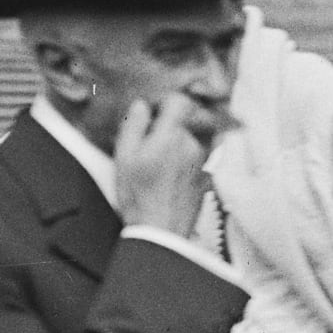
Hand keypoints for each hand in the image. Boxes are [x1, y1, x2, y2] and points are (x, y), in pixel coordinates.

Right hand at [108, 88, 221, 242]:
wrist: (161, 231)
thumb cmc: (138, 195)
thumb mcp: (124, 157)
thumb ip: (133, 125)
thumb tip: (142, 105)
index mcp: (171, 135)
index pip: (181, 101)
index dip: (167, 103)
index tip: (155, 113)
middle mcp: (193, 144)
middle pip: (190, 118)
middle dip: (173, 123)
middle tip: (154, 139)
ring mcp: (205, 160)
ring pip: (196, 136)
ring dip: (183, 140)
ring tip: (164, 158)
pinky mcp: (209, 175)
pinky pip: (202, 155)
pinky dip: (190, 157)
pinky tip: (173, 173)